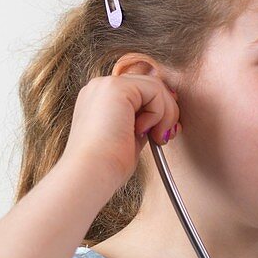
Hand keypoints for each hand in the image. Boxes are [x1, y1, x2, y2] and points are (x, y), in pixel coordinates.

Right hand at [60, 74, 179, 189]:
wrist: (91, 174)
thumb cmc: (108, 165)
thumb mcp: (129, 137)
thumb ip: (143, 120)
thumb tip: (164, 116)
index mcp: (100, 99)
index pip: (141, 92)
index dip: (159, 110)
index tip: (164, 133)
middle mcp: (101, 87)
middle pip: (150, 85)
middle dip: (167, 111)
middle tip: (164, 137)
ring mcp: (106, 84)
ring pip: (155, 86)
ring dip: (166, 114)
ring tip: (156, 137)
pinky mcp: (116, 87)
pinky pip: (155, 90)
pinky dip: (159, 113)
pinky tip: (144, 131)